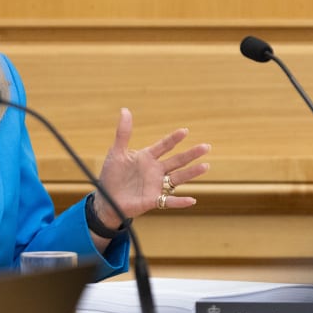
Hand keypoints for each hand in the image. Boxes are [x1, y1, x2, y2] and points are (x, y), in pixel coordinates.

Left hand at [96, 108, 209, 224]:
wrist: (107, 199)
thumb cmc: (111, 175)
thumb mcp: (116, 152)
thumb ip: (123, 133)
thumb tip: (125, 110)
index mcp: (147, 158)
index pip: (164, 146)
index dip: (174, 138)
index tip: (185, 131)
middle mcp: (155, 171)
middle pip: (177, 160)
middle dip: (191, 154)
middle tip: (206, 146)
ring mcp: (156, 185)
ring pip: (178, 178)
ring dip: (191, 173)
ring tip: (205, 166)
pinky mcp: (153, 200)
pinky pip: (169, 201)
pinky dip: (180, 202)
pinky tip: (192, 200)